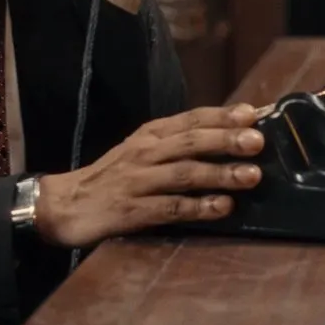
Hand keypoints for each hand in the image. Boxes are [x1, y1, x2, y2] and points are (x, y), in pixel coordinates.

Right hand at [33, 103, 265, 248]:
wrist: (66, 204)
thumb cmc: (116, 175)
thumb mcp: (145, 149)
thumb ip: (183, 142)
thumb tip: (234, 133)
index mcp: (151, 135)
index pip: (191, 119)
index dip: (222, 115)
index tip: (254, 113)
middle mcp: (146, 153)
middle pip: (191, 142)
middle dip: (226, 140)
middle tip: (258, 142)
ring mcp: (138, 181)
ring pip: (184, 173)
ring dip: (220, 174)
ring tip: (252, 176)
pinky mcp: (132, 211)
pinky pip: (170, 208)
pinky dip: (198, 207)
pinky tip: (221, 207)